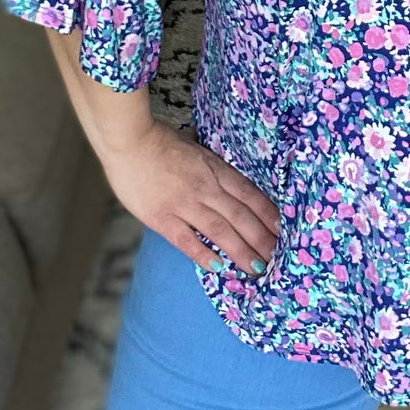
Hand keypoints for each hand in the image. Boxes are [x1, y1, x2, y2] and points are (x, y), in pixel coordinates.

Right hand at [97, 118, 282, 276]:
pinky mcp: (161, 217)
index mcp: (215, 170)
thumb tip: (217, 169)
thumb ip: (207, 162)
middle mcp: (205, 188)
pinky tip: (218, 267)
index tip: (282, 231)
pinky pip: (186, 239)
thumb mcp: (194, 147)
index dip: (267, 214)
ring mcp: (184, 203)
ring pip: (220, 231)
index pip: (249, 195)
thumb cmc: (158, 140)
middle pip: (241, 216)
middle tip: (278, 258)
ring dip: (241, 251)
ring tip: (257, 268)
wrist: (127, 140)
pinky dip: (203, 253)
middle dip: (262, 239)